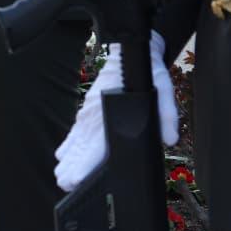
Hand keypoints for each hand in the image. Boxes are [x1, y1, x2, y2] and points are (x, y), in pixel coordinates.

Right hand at [54, 31, 178, 192]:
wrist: (132, 48)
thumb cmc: (148, 71)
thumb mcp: (164, 90)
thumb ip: (166, 115)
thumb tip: (169, 139)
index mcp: (111, 113)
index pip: (95, 145)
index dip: (84, 164)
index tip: (75, 179)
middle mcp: (96, 115)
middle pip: (80, 147)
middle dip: (71, 167)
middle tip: (64, 183)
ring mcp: (89, 111)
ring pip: (75, 139)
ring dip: (68, 158)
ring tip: (60, 176)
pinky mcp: (88, 108)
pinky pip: (75, 130)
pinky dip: (68, 143)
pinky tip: (62, 154)